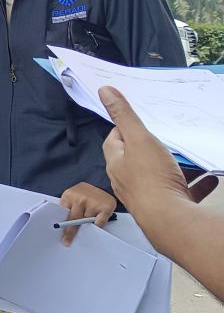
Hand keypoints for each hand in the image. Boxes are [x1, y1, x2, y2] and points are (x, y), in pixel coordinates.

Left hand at [58, 182, 116, 245]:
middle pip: (74, 221)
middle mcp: (80, 198)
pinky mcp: (106, 207)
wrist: (102, 184)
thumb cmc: (84, 194)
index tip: (61, 236)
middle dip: (71, 232)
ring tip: (87, 224)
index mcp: (69, 195)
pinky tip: (95, 226)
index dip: (62, 226)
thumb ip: (68, 209)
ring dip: (86, 226)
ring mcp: (93, 202)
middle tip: (67, 241)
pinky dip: (97, 226)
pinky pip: (99, 223)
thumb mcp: (72, 197)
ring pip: (87, 223)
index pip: (64, 214)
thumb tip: (62, 228)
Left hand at [100, 86, 202, 210]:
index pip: (114, 141)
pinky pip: (183, 192)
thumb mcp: (139, 138)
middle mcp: (128, 181)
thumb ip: (124, 115)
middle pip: (137, 159)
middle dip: (151, 148)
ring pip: (161, 176)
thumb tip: (105, 91)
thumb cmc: (151, 180)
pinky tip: (207, 178)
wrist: (170, 220)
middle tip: (163, 138)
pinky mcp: (168, 207)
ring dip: (174, 166)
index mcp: (117, 163)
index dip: (122, 129)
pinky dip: (194, 184)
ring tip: (186, 156)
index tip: (132, 121)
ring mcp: (148, 195)